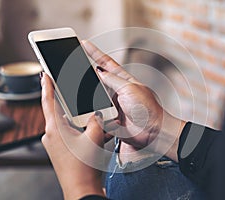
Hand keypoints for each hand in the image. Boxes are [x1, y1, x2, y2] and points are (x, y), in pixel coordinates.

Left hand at [41, 73, 104, 198]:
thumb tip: (97, 115)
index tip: (45, 74)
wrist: (82, 190)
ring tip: (94, 118)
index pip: (48, 101)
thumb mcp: (94, 137)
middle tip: (76, 94)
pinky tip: (95, 132)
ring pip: (68, 125)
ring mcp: (56, 144)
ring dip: (80, 120)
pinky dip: (81, 131)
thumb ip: (96, 120)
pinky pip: (71, 135)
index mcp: (55, 129)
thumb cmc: (84, 167)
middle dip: (70, 104)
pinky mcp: (62, 151)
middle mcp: (52, 135)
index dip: (47, 85)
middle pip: (60, 112)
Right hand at [82, 41, 184, 160]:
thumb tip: (99, 70)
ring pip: (92, 98)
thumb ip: (113, 80)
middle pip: (96, 80)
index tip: (83, 44)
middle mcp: (116, 91)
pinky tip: (83, 113)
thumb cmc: (148, 109)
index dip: (94, 53)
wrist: (152, 132)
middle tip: (72, 68)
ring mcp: (111, 105)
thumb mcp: (130, 88)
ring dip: (85, 97)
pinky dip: (89, 114)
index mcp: (123, 80)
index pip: (106, 63)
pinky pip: (94, 115)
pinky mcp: (108, 119)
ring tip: (74, 92)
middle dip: (84, 76)